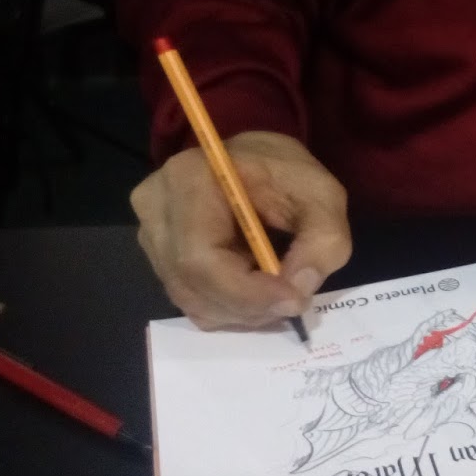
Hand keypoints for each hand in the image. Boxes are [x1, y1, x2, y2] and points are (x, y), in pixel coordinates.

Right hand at [130, 131, 351, 330]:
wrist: (257, 164)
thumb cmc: (287, 174)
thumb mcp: (323, 196)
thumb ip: (324, 239)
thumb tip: (300, 288)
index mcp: (188, 179)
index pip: (201, 256)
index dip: (247, 291)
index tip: (294, 300)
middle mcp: (156, 209)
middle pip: (193, 284)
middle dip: (251, 305)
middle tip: (294, 301)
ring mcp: (151, 235)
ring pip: (193, 300)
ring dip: (243, 311)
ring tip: (279, 293)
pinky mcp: (159, 257)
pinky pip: (191, 301)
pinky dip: (230, 309)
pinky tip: (257, 292)